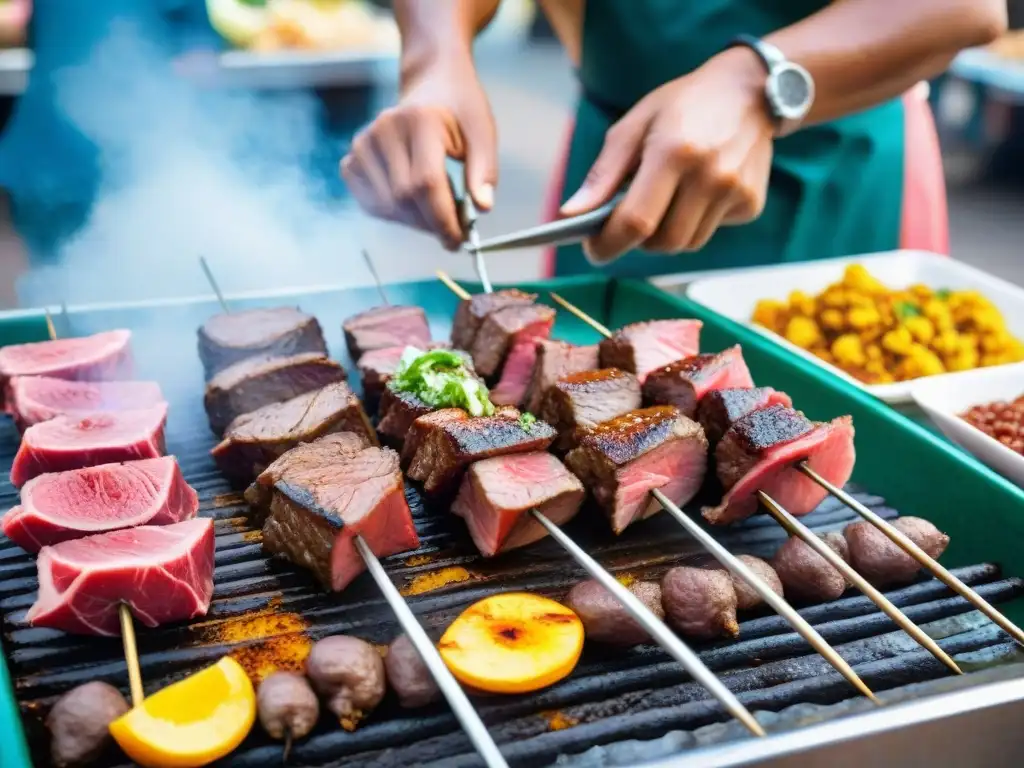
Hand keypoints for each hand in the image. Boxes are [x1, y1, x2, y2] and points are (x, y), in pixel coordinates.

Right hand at [341, 53, 496, 249]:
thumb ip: (484, 171)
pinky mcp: (353, 157)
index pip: (426, 183)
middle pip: (404, 198)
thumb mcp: (483, 133)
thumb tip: (482, 208)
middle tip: (452, 230)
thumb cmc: (460, 108)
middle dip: (431, 223)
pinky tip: (413, 202)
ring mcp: (364, 143)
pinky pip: (370, 202)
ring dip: (414, 221)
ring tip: (436, 210)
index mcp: (419, 121)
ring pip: (386, 205)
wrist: (432, 83)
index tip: (459, 240)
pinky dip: (393, 214)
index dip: (443, 219)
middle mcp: (385, 130)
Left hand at [560, 48, 774, 263]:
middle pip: (662, 242)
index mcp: (674, 152)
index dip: (609, 244)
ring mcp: (736, 191)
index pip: (636, 221)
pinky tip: (696, 191)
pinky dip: (694, 222)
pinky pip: (710, 231)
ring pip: (687, 244)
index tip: (594, 249)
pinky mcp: (751, 203)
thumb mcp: (634, 125)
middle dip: (637, 240)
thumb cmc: (682, 105)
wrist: (749, 90)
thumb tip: (570, 214)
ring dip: (666, 233)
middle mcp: (710, 175)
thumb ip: (602, 174)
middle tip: (628, 220)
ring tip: (664, 199)